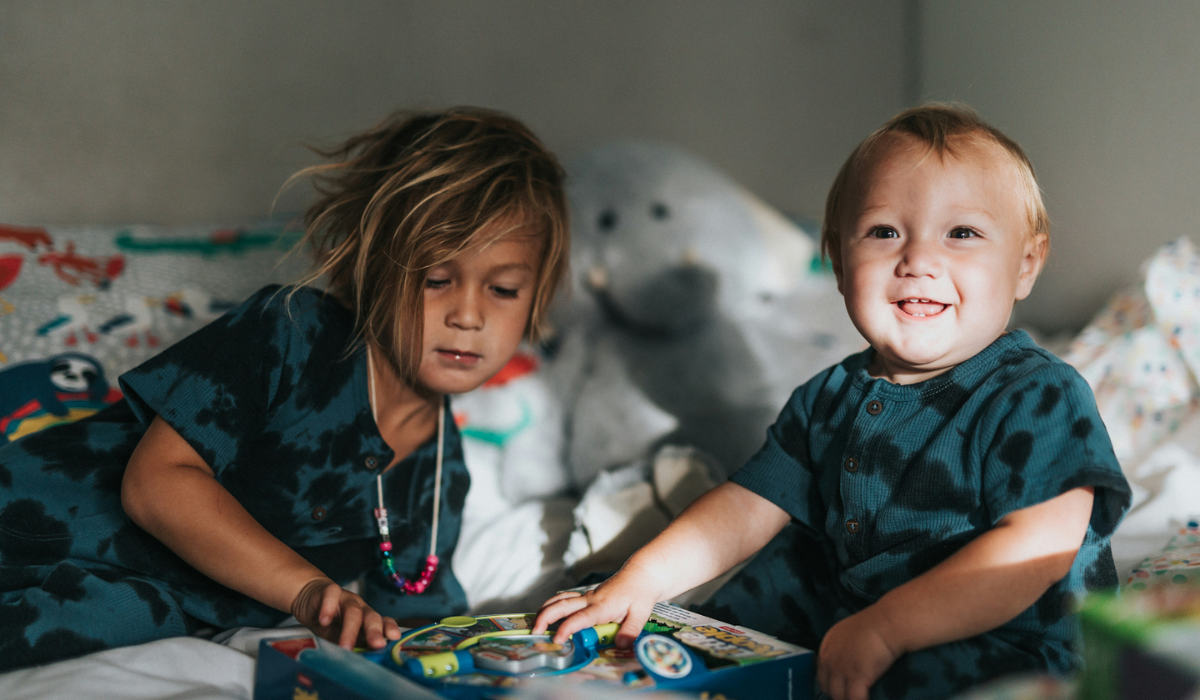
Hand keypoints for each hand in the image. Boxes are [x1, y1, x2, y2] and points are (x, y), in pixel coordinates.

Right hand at [291, 578, 401, 649]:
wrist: (310, 597)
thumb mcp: (341, 636)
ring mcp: (346, 598)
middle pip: (371, 617)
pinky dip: (328, 607)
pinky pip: (331, 595)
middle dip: (375, 631)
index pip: (383, 621)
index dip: (389, 628)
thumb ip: (352, 645)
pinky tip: (324, 621)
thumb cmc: (330, 622)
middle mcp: (360, 607)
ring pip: (352, 611)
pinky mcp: (329, 590)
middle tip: (377, 645)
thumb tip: (361, 664)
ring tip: (345, 646)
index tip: (395, 638)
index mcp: (367, 618)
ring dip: (350, 630)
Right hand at [532, 565, 663, 646]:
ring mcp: (587, 597)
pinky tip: (546, 613)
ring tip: (535, 624)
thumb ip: (630, 631)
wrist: (641, 575)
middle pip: (562, 605)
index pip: (580, 618)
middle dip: (545, 617)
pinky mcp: (587, 596)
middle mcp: (590, 600)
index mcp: (602, 606)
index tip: (558, 639)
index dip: (567, 628)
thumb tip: (620, 646)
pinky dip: (553, 604)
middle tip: (535, 632)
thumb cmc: (640, 593)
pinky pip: (566, 598)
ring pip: (560, 600)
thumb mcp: (641, 614)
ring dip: (545, 610)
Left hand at [818, 608, 900, 699]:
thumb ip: (841, 649)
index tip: (842, 689)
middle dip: (839, 694)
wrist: (886, 623)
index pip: (822, 675)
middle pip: (828, 688)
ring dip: (849, 699)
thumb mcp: (847, 633)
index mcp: (826, 647)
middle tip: (851, 695)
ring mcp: (841, 669)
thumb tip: (846, 662)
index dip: (832, 685)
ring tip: (858, 698)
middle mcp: (829, 659)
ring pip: (839, 697)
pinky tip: (867, 699)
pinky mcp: (856, 677)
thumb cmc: (874, 625)